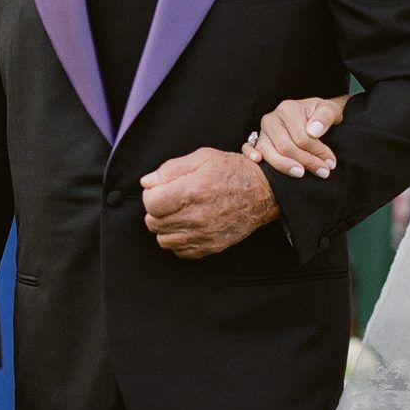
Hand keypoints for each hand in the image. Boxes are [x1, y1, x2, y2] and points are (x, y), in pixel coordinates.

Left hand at [141, 147, 280, 258]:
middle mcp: (196, 216)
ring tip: (179, 213)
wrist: (262, 192)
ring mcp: (203, 234)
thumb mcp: (202, 157)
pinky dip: (179, 240)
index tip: (161, 190)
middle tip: (170, 201)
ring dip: (166, 227)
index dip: (151, 195)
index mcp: (191, 191)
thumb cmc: (232, 171)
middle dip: (157, 211)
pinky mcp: (211, 246)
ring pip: (163, 240)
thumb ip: (170, 169)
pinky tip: (188, 226)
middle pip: (153, 223)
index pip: (150, 204)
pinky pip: (180, 251)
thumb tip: (146, 183)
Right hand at [242, 94, 349, 178]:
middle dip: (306, 162)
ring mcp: (262, 130)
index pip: (302, 138)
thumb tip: (313, 131)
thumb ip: (325, 117)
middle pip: (285, 147)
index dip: (318, 152)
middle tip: (323, 172)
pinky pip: (248, 147)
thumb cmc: (321, 115)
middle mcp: (272, 118)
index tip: (331, 162)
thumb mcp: (330, 110)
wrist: (314, 115)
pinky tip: (258, 161)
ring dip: (285, 166)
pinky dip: (250, 154)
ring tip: (301, 173)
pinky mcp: (257, 140)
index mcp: (288, 108)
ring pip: (268, 151)